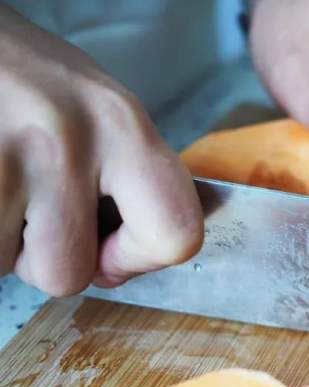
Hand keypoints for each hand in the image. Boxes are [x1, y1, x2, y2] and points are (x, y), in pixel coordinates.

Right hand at [0, 6, 202, 295]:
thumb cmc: (26, 76)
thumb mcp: (99, 109)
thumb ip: (132, 178)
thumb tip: (133, 257)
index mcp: (122, 125)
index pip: (176, 235)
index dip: (142, 259)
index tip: (114, 246)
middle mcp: (69, 141)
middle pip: (71, 274)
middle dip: (52, 261)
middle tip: (40, 218)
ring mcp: (6, 158)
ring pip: (11, 265)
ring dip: (5, 241)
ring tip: (3, 184)